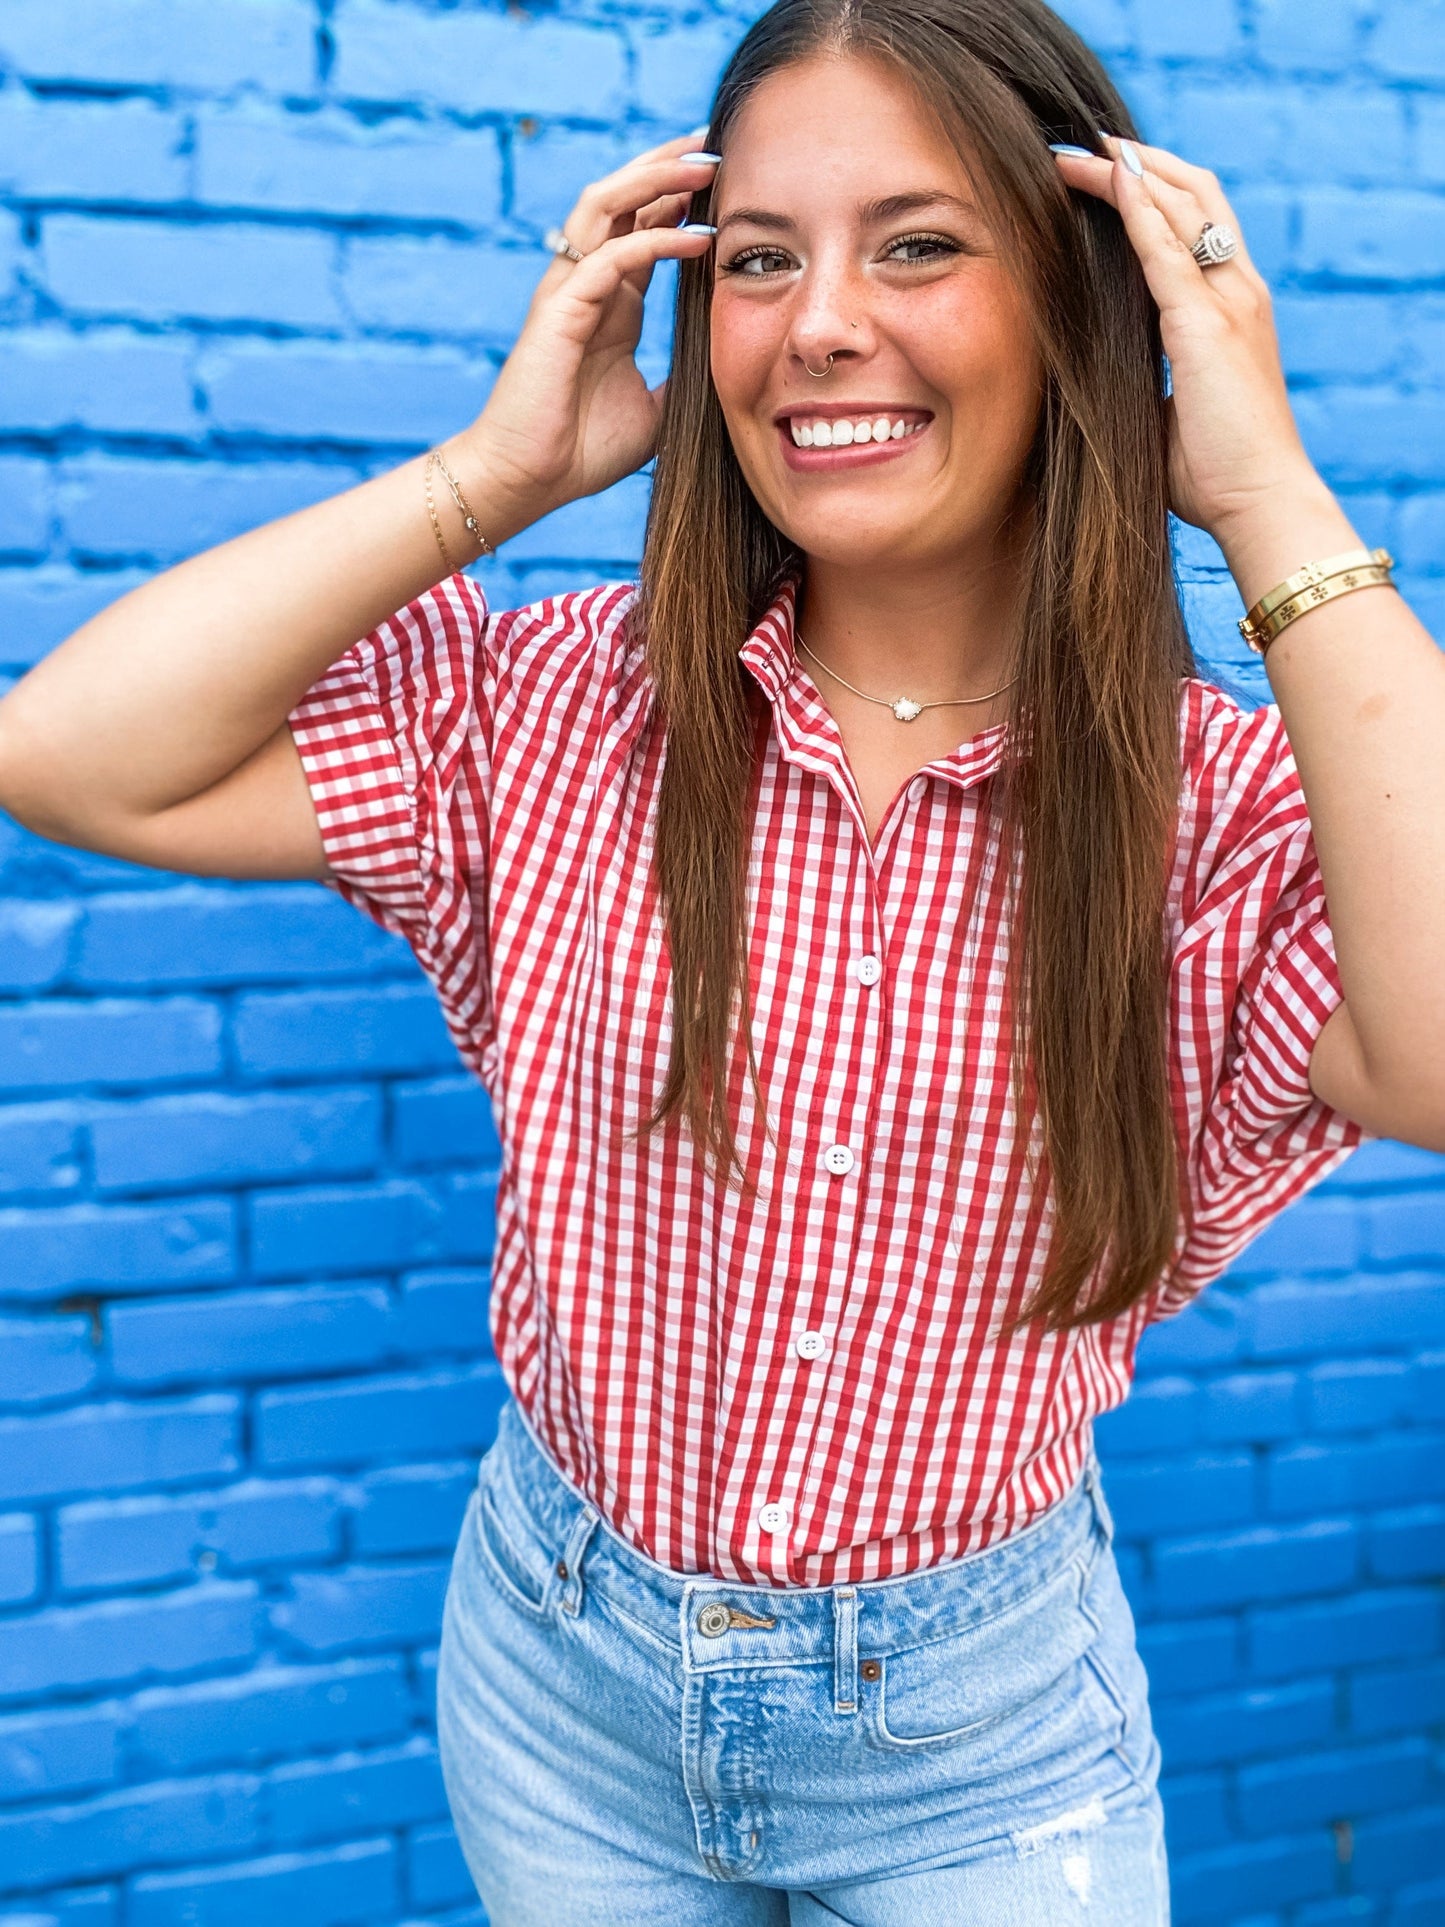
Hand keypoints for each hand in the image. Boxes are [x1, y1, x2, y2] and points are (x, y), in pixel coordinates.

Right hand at [454, 132, 719, 525]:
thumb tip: (725, 376)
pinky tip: (695, 239)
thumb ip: (683, 381)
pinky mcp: (559, 313)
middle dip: (669, 165)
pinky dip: (653, 242)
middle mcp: (587, 286)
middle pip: (624, 198)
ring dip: (656, 180)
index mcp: (610, 303)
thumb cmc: (580, 452)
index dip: (680, 196)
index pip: (644, 225)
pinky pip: (608, 258)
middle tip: (718, 144)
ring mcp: (568, 293)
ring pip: (606, 205)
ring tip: (705, 166)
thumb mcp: (655, 413)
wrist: (527, 482)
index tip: (729, 178)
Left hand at [1051, 137, 1323, 545]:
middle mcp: (1238, 292)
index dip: (1157, 193)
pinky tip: (1106, 178)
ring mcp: (1227, 302)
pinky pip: (1164, 246)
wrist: (1260, 500)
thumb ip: (1150, 381)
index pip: (1199, 226)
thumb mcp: (1176, 412)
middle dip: (1140, 164)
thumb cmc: (1219, 475)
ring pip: (1180, 206)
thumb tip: (1106, 383)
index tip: (1109, 177)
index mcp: (1234, 312)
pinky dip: (1135, 206)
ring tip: (1076, 154)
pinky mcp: (1204, 323)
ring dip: (1127, 172)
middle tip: (1083, 149)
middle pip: (1195, 196)